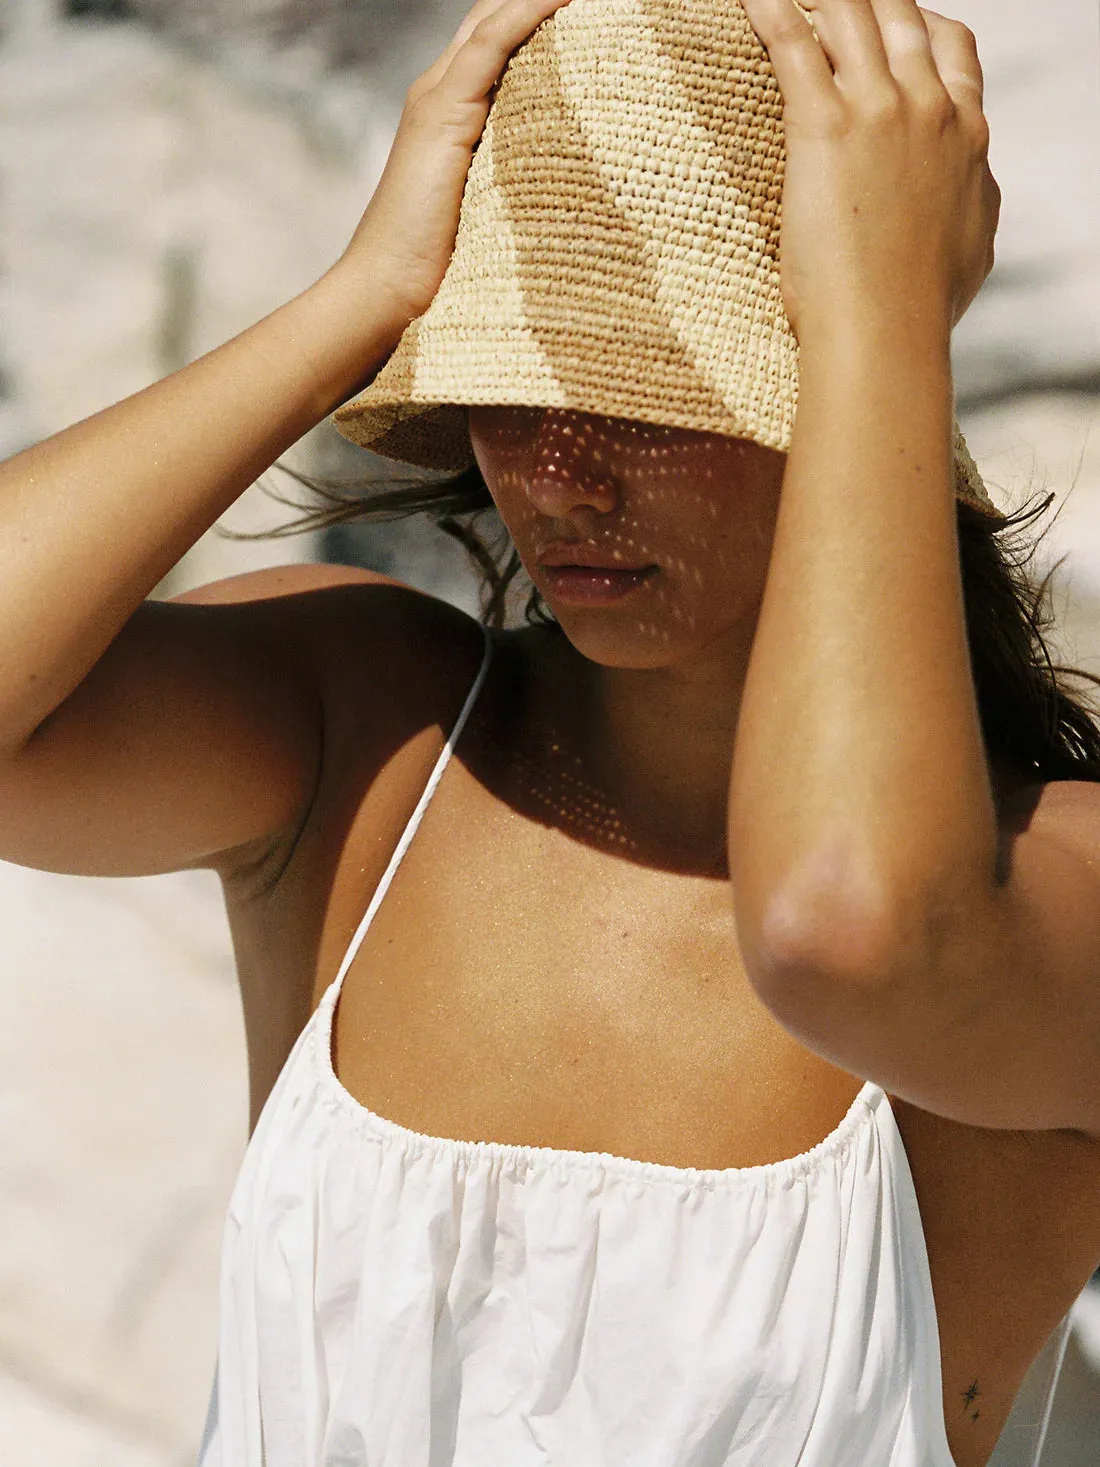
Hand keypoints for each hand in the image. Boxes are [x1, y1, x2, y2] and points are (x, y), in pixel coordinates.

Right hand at [338, 0, 573, 337]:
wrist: (387, 292)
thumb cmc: (441, 272)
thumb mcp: (493, 215)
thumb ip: (520, 182)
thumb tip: (580, 187)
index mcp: (453, 112)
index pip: (499, 42)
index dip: (540, 17)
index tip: (600, 16)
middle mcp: (442, 93)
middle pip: (496, 20)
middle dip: (544, 3)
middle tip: (614, 3)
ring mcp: (439, 99)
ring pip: (495, 23)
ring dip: (544, 2)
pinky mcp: (442, 114)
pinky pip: (491, 44)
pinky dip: (528, 13)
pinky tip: (566, 0)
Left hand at [741, 0, 1000, 340]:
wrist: (888, 331)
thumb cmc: (922, 307)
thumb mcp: (972, 245)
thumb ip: (971, 202)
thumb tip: (973, 193)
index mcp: (967, 135)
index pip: (950, 48)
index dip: (917, 26)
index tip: (890, 28)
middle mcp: (930, 108)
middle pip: (900, 15)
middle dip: (863, 0)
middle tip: (828, 8)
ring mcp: (881, 111)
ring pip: (850, 13)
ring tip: (787, 0)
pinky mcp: (826, 126)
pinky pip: (792, 43)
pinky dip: (770, 10)